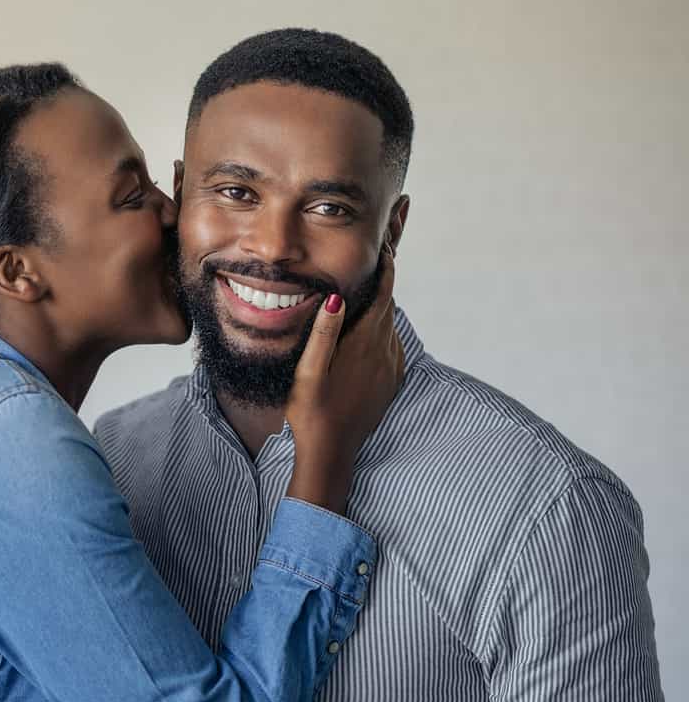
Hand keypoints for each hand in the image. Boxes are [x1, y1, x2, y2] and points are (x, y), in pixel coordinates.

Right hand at [284, 251, 403, 513]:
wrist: (332, 452)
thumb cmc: (312, 411)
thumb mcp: (309, 370)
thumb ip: (324, 332)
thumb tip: (339, 298)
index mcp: (365, 345)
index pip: (384, 296)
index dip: (386, 270)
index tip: (385, 248)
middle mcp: (384, 354)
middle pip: (389, 308)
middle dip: (384, 284)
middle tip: (376, 262)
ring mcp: (390, 370)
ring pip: (390, 328)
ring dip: (381, 310)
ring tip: (365, 295)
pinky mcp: (390, 384)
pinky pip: (391, 348)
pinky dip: (382, 333)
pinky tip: (367, 335)